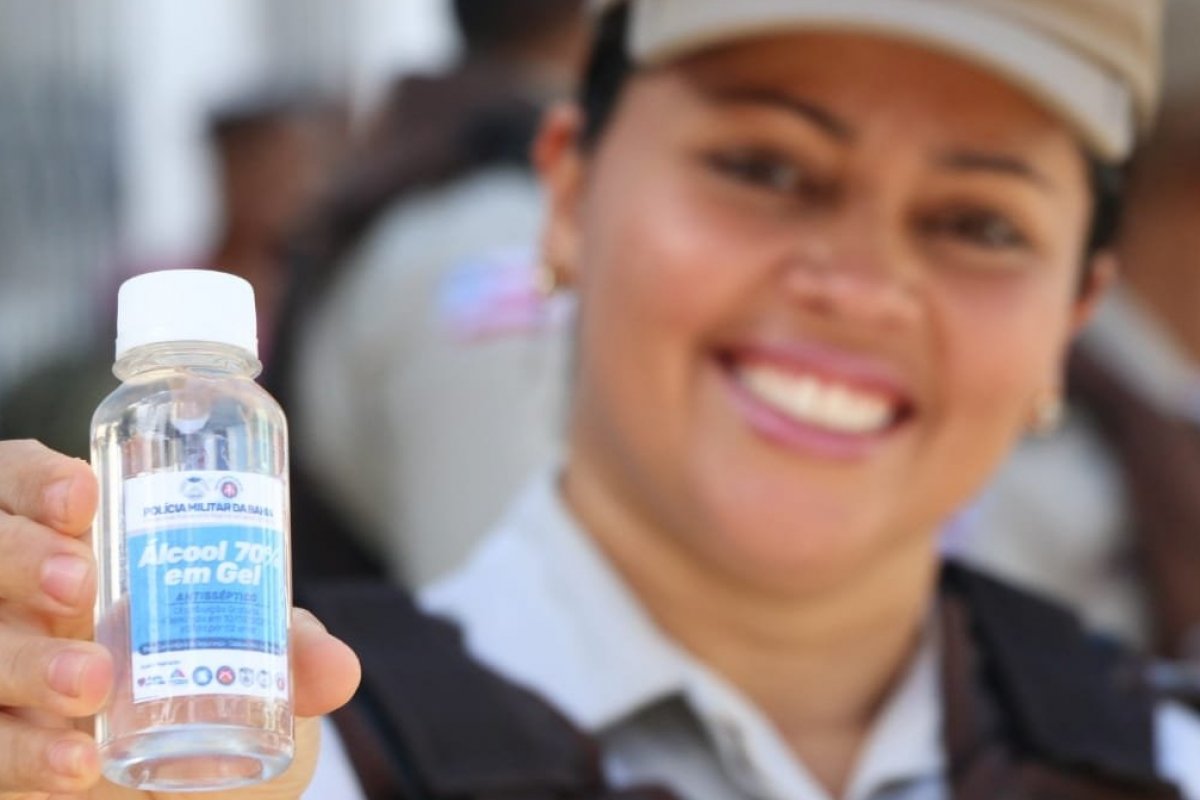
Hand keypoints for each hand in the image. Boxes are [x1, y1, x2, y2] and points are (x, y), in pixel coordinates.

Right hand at [0, 440, 360, 799]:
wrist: (156, 758)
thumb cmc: (187, 667)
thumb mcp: (235, 642)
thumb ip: (283, 648)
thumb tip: (339, 670)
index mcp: (57, 539)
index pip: (18, 483)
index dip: (38, 480)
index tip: (85, 496)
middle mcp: (9, 591)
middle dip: (24, 560)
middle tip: (81, 587)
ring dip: (25, 662)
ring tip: (90, 683)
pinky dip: (23, 753)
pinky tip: (73, 764)